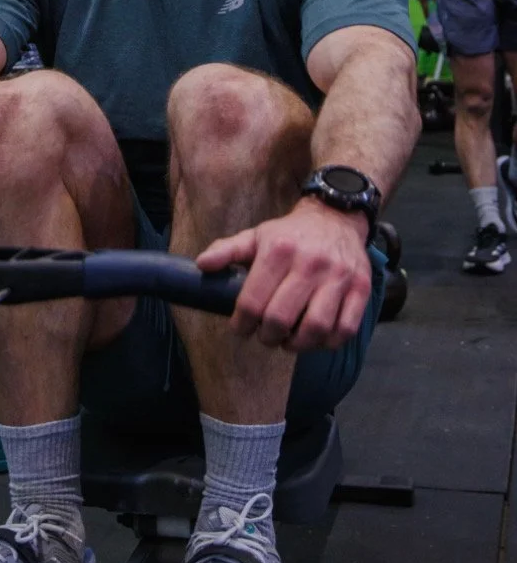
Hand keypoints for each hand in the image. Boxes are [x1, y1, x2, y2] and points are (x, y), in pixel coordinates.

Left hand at [196, 198, 371, 352]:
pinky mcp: (361, 288)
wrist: (336, 218)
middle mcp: (310, 263)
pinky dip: (328, 342)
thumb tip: (201, 265)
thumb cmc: (289, 234)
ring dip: (297, 345)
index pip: (253, 301)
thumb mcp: (256, 236)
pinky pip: (345, 329)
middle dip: (267, 337)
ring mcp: (339, 277)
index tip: (240, 328)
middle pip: (281, 319)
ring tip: (287, 341)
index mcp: (279, 250)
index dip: (242, 324)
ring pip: (316, 328)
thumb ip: (227, 251)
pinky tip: (315, 338)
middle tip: (264, 336)